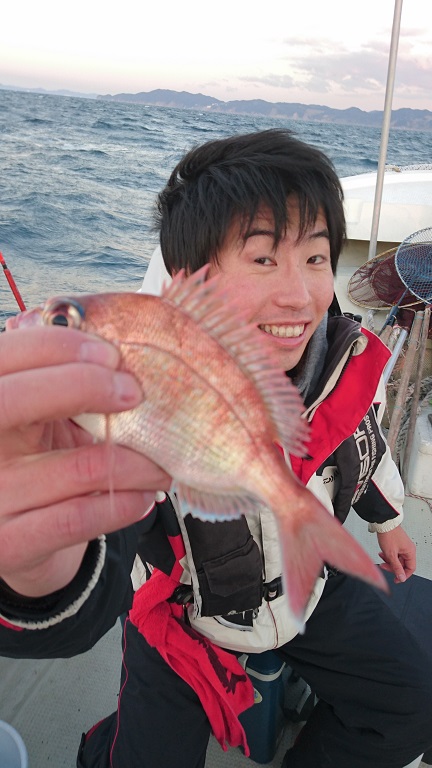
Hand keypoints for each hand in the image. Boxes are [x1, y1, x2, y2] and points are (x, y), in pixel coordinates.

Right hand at [0, 324, 170, 596]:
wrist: (15, 536)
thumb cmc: (36, 459)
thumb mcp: (38, 415)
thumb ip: (58, 379)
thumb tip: (106, 335)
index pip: (6, 357)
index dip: (58, 347)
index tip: (111, 355)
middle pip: (13, 400)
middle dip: (84, 386)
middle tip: (133, 394)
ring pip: (76, 468)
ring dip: (138, 463)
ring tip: (162, 463)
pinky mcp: (9, 543)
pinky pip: (77, 518)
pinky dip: (122, 505)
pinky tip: (143, 497)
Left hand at [377, 526, 415, 582]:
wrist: (383, 523)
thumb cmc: (388, 535)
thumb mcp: (391, 554)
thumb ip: (396, 567)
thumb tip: (401, 578)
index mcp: (410, 552)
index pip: (410, 568)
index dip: (403, 575)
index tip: (396, 579)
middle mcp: (408, 549)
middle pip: (402, 564)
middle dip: (392, 566)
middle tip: (384, 566)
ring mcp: (402, 546)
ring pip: (397, 559)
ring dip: (389, 560)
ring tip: (381, 557)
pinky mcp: (397, 544)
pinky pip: (394, 553)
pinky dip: (388, 555)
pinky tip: (381, 553)